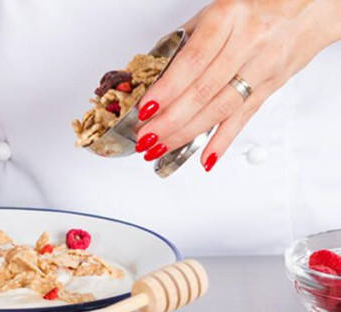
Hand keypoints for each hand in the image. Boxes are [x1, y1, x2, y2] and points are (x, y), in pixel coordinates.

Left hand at [135, 0, 340, 170]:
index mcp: (226, 19)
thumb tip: (149, 76)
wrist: (306, 8)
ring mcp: (263, 66)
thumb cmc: (252, 9)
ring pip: (221, 108)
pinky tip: (205, 157)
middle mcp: (248, 42)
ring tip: (161, 147)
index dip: (166, 89)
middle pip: (203, 90)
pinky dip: (222, 140)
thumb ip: (181, 44)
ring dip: (187, 133)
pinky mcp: (272, 85)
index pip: (191, 62)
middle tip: (146, 137)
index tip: (145, 109)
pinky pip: (244, 117)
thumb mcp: (212, 14)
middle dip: (169, 120)